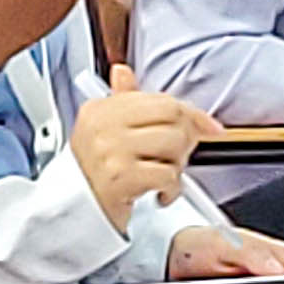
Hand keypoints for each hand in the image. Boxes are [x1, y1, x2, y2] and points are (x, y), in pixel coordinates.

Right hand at [68, 69, 219, 228]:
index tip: (210, 127)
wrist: (73, 212)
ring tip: (162, 176)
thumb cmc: (93, 173)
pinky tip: (159, 193)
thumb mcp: (101, 130)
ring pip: (174, 145)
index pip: (161, 100)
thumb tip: (123, 71)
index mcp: (100, 109)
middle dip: (185, 141)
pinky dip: (172, 189)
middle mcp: (102, 126)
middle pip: (173, 118)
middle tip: (175, 158)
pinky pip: (168, 175)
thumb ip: (119, 100)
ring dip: (178, 166)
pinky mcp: (120, 177)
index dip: (192, 115)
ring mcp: (110, 150)